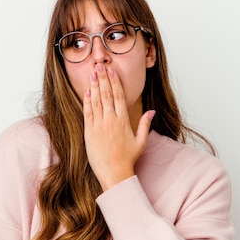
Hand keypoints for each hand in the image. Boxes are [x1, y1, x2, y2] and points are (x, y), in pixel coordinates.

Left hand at [83, 63, 154, 190]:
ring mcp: (99, 126)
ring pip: (96, 101)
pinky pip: (88, 113)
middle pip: (106, 94)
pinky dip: (87, 101)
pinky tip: (87, 91)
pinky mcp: (89, 132)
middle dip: (102, 79)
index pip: (118, 96)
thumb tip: (152, 111)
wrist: (114, 173)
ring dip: (94, 86)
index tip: (111, 71)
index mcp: (123, 120)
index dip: (114, 81)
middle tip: (99, 65)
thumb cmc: (127, 159)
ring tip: (92, 73)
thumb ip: (145, 124)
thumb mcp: (140, 141)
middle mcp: (111, 120)